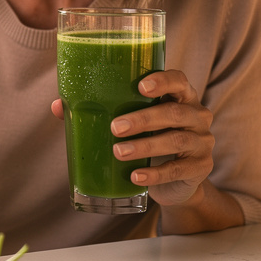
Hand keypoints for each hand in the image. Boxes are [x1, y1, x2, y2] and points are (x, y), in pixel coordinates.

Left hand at [50, 69, 214, 206]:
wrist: (177, 181)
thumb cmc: (150, 139)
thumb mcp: (132, 123)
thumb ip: (99, 111)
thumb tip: (57, 105)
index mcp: (181, 96)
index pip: (179, 79)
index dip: (163, 80)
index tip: (140, 86)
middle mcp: (197, 115)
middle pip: (174, 111)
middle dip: (143, 118)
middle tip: (115, 127)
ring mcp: (202, 142)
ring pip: (176, 140)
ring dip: (145, 146)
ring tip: (118, 152)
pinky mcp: (200, 167)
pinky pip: (177, 169)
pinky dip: (154, 173)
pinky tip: (135, 176)